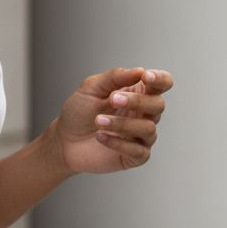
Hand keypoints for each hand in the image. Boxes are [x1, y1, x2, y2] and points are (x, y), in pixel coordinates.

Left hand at [46, 66, 172, 176]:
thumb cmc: (79, 112)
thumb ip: (114, 77)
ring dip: (122, 123)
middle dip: (136, 101)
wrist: (63, 140)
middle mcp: (144, 113)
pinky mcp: (135, 156)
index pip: (163, 83)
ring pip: (148, 128)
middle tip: (112, 99)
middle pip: (158, 105)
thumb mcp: (91, 88)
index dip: (160, 79)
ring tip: (98, 121)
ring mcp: (141, 136)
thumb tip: (139, 71)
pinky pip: (138, 150)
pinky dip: (118, 142)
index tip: (145, 77)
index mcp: (137, 93)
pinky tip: (100, 136)